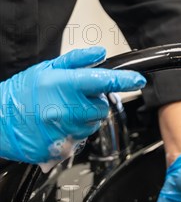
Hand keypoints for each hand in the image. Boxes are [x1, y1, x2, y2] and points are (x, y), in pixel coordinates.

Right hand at [0, 47, 145, 164]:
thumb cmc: (21, 93)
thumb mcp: (47, 68)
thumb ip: (77, 60)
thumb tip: (100, 53)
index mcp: (65, 86)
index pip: (104, 81)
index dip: (125, 80)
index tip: (138, 80)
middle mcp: (66, 109)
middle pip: (101, 107)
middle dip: (93, 102)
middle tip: (73, 98)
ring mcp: (63, 131)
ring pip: (92, 124)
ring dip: (83, 118)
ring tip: (60, 111)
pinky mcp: (59, 148)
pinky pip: (79, 140)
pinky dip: (73, 133)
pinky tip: (56, 126)